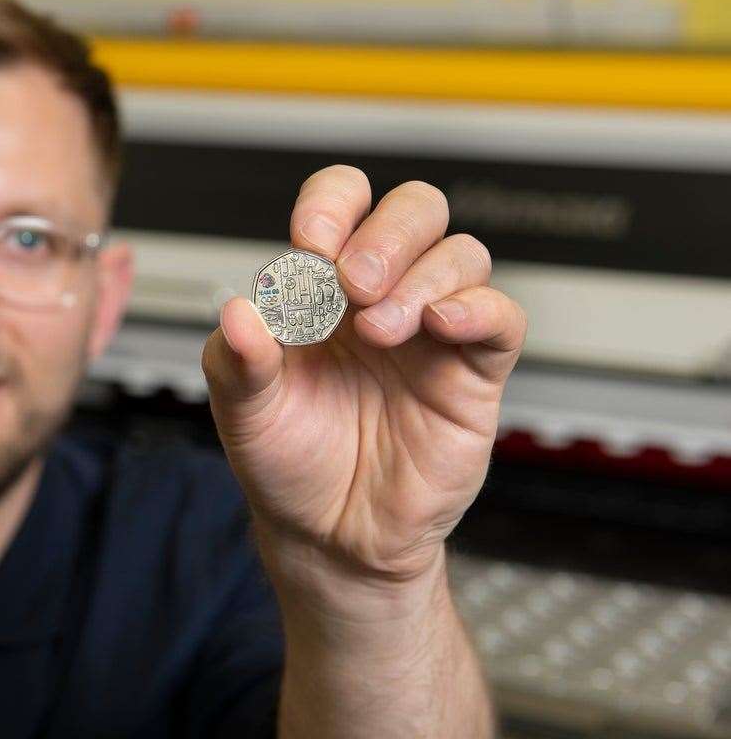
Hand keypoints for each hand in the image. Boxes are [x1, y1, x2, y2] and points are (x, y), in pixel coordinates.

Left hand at [202, 166, 526, 590]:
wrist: (332, 536)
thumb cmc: (289, 460)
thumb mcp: (244, 411)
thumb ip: (237, 359)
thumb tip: (239, 311)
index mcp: (323, 286)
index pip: (343, 202)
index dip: (332, 204)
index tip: (309, 245)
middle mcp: (382, 295)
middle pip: (415, 210)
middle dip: (385, 234)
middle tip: (351, 282)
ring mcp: (432, 330)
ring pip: (460, 253)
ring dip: (421, 277)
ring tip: (379, 330)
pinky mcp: (472, 372)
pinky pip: (500, 317)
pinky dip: (477, 307)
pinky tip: (438, 325)